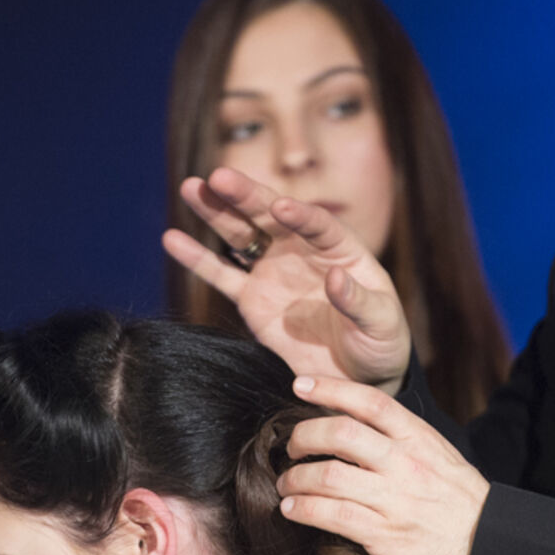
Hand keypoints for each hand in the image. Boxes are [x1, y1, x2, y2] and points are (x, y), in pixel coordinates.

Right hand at [162, 167, 411, 388]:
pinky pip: (221, 275)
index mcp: (340, 250)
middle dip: (246, 196)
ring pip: (241, 235)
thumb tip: (336, 278)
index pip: (317, 224)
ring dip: (216, 211)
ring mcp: (274, 271)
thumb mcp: (382, 324)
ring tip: (191, 187)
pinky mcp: (252, 299)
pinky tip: (172, 238)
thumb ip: (360, 302)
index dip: (300, 215)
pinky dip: (197, 258)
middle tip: (219, 176)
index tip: (281, 205)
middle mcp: (303, 252)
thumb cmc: (381, 344)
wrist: (357, 378)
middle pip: (271, 216)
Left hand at [278, 374, 488, 554]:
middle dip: (303, 436)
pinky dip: (303, 509)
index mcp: (419, 439)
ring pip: (328, 476)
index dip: (330, 387)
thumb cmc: (462, 505)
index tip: (300, 385)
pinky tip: (293, 510)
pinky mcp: (383, 534)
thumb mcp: (442, 457)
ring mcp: (393, 498)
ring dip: (295, 479)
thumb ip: (404, 439)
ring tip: (286, 485)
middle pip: (340, 433)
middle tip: (291, 447)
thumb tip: (361, 426)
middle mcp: (405, 463)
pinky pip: (332, 515)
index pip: (370, 401)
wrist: (489, 550)